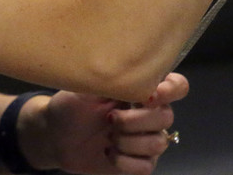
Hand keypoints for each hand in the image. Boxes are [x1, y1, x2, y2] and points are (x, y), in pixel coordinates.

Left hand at [26, 73, 189, 174]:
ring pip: (158, 144)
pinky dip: (125, 161)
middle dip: (136, 120)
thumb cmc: (72, 105)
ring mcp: (145, 139)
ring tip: (108, 137)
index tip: (150, 96)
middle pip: (167, 117)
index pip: (177, 87)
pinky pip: (146, 166)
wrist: (55, 136)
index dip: (171, 90)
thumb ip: (113, 78)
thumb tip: (131, 68)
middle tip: (110, 119)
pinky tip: (108, 153)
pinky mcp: (137, 163)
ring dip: (128, 141)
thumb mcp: (87, 86)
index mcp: (143, 90)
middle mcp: (150, 114)